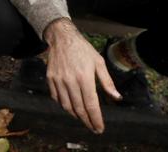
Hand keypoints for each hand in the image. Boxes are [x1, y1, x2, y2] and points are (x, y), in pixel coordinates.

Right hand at [43, 18, 120, 133]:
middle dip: (87, 121)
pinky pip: (56, 98)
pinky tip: (70, 106)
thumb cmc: (83, 49)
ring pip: (66, 105)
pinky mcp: (50, 79)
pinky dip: (63, 105)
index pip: (91, 104)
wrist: (62, 38)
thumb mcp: (98, 62)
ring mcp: (58, 80)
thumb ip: (107, 81)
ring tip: (83, 118)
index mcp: (84, 77)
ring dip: (76, 115)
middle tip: (92, 127)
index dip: (95, 119)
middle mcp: (70, 81)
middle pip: (79, 108)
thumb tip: (117, 97)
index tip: (99, 128)